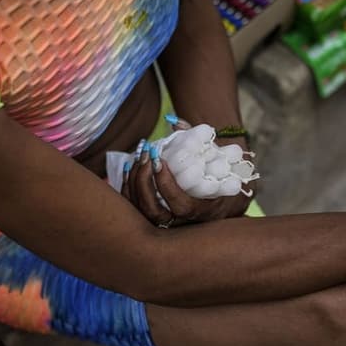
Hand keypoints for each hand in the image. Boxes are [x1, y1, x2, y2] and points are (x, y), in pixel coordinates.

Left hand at [121, 146, 251, 227]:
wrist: (218, 199)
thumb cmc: (217, 175)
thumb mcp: (215, 158)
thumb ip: (195, 137)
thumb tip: (173, 121)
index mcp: (202, 210)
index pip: (180, 205)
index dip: (166, 184)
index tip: (160, 160)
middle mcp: (182, 223)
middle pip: (154, 211)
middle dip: (144, 181)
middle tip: (147, 156)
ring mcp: (164, 223)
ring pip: (140, 210)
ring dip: (133, 182)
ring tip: (139, 157)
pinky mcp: (151, 218)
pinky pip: (134, 207)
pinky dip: (127, 187)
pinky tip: (130, 166)